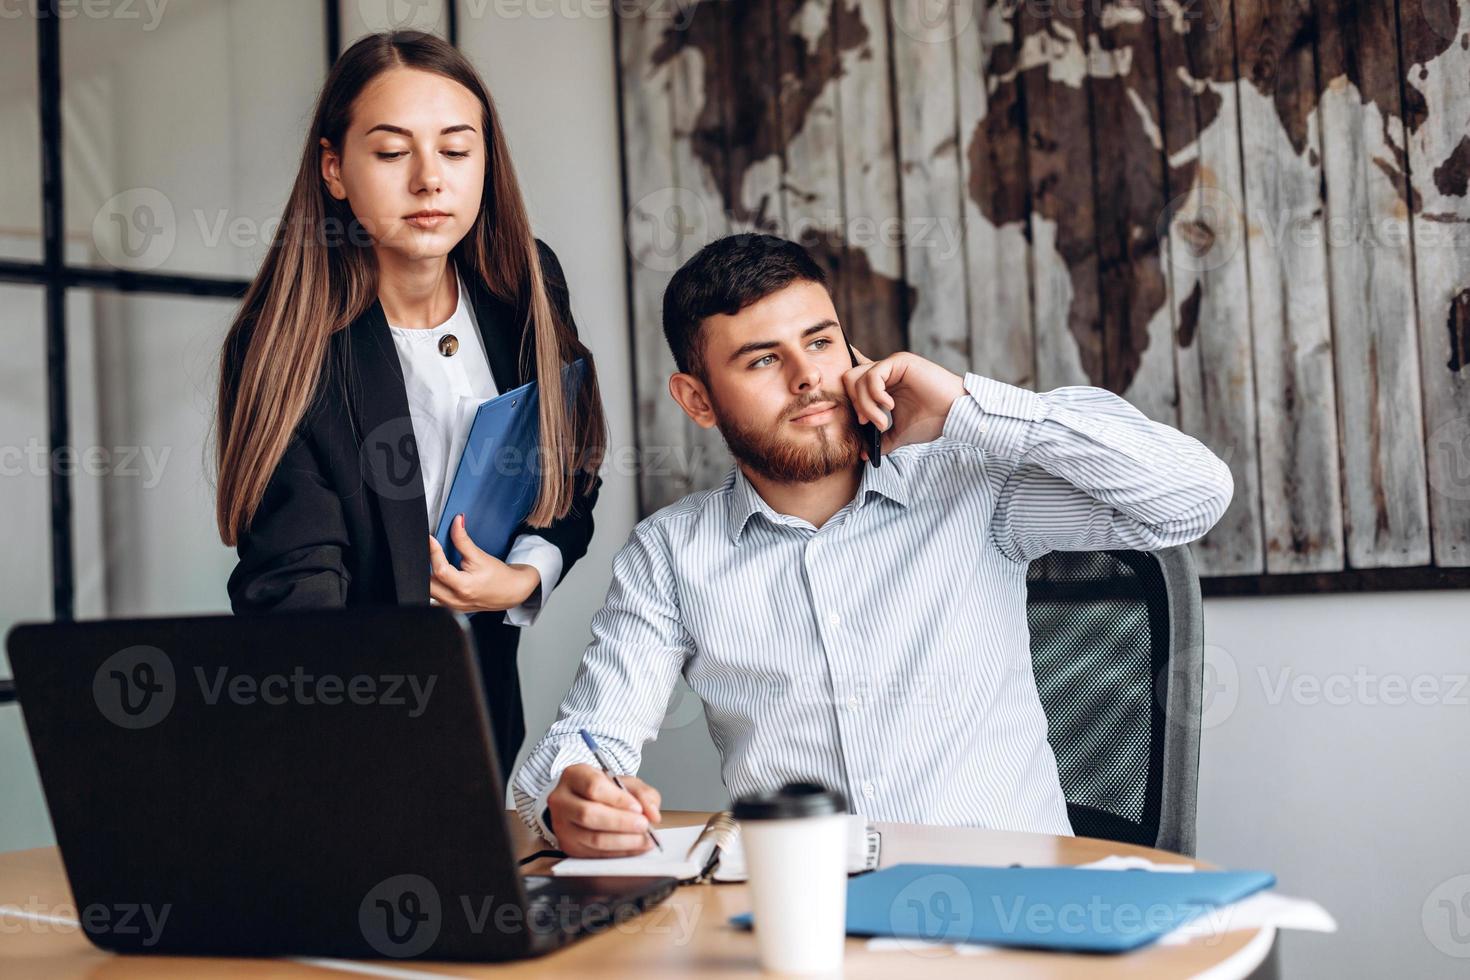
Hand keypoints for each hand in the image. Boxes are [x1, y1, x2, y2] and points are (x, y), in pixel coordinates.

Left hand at [427, 514, 539, 612]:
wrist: (511, 591)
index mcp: (464, 587)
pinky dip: (432, 586)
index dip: (433, 552)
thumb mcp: (480, 556)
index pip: (441, 570)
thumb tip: (456, 522)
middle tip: (428, 550)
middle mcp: (456, 600)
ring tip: (431, 561)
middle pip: (429, 584)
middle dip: (426, 566)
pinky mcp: (452, 607)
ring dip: (427, 577)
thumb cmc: (499, 576)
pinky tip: (436, 575)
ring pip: (429, 593)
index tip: (430, 539)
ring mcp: (453, 606)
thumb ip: (464, 540)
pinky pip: (434, 598)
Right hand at [547, 764, 662, 857]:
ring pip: (592, 838)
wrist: (582, 802)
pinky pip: (595, 854)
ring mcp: (562, 826)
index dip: (618, 799)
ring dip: (623, 841)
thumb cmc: (604, 790)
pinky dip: (620, 852)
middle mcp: (562, 800)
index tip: (638, 808)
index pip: (593, 787)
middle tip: (644, 825)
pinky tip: (636, 847)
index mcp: (574, 776)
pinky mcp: (569, 846)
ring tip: (644, 839)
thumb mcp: (625, 782)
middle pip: (588, 814)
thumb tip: (652, 814)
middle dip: (621, 822)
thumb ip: (642, 794)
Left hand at [843, 350, 965, 454]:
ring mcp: (891, 365)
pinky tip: (890, 406)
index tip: (865, 425)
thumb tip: (864, 455)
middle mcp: (885, 372)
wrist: (953, 414)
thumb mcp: (900, 433)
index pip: (852, 387)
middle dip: (856, 405)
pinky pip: (872, 376)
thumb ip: (882, 441)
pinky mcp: (899, 361)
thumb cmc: (931, 420)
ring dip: (867, 406)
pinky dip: (876, 395)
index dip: (854, 407)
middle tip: (869, 423)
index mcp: (883, 386)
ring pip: (857, 379)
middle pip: (849, 379)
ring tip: (883, 421)